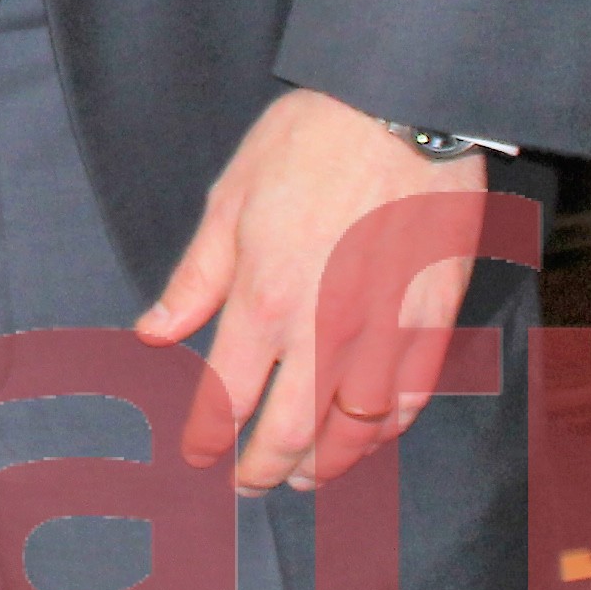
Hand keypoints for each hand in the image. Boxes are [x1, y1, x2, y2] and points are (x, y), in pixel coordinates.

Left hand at [132, 86, 486, 493]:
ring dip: (327, 464)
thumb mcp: (229, 199)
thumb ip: (195, 278)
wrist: (400, 104)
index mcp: (264, 298)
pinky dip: (388, 429)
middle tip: (249, 484)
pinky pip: (412, 396)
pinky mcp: (436, 317)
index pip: (227, 397)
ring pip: (355, 428)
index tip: (199, 454)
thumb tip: (154, 333)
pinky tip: (370, 435)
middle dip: (264, 469)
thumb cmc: (309, 142)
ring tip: (305, 477)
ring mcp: (386, 328)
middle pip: (290, 431)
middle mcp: (324, 328)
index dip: (209, 438)